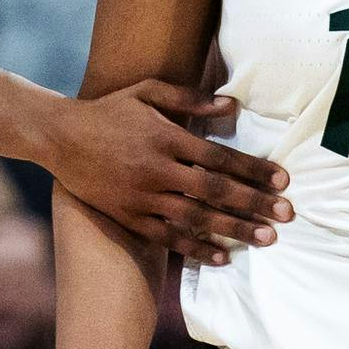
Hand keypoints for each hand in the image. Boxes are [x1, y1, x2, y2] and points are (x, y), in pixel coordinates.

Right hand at [47, 81, 291, 263]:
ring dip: (235, 229)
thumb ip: (190, 99)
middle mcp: (157, 169)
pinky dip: (196, 248)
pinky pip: (168, 237)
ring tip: (267, 238)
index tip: (282, 181)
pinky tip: (222, 256)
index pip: (220, 157)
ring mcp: (143, 196)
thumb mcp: (147, 92)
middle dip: (254, 203)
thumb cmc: (109, 110)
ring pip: (197, 217)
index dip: (253, 170)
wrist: (60, 137)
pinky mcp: (129, 216)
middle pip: (215, 190)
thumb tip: (232, 105)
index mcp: (165, 137)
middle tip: (288, 215)